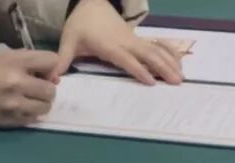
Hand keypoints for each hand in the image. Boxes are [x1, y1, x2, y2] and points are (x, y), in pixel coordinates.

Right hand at [0, 50, 58, 127]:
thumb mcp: (3, 56)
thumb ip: (28, 61)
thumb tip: (52, 76)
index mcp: (16, 62)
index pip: (53, 62)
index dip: (51, 68)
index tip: (42, 73)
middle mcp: (18, 83)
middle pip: (51, 89)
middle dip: (46, 89)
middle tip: (35, 89)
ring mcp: (15, 105)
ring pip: (45, 107)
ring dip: (40, 104)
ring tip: (29, 101)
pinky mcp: (11, 121)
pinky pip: (33, 119)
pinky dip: (30, 114)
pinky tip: (19, 109)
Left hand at [50, 0, 182, 84]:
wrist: (91, 3)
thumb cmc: (80, 24)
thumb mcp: (68, 41)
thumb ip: (61, 60)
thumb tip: (52, 78)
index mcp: (109, 45)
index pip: (126, 59)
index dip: (138, 69)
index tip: (151, 81)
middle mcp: (125, 42)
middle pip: (148, 55)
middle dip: (163, 68)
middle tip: (177, 82)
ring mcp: (134, 39)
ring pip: (156, 50)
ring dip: (170, 62)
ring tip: (182, 77)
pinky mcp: (137, 38)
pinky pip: (156, 45)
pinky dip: (169, 52)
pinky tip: (180, 61)